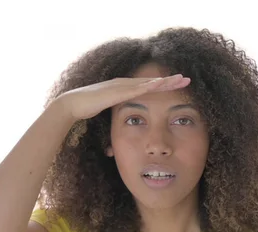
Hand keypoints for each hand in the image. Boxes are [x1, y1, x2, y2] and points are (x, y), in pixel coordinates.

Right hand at [53, 74, 190, 120]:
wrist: (72, 105)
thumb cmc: (86, 110)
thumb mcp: (106, 114)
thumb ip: (115, 116)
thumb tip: (121, 127)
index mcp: (123, 89)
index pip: (148, 86)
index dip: (163, 86)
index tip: (178, 86)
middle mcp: (124, 84)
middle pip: (152, 81)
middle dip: (169, 80)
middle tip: (186, 79)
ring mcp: (121, 86)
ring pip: (148, 82)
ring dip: (165, 81)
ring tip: (180, 80)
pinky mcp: (117, 91)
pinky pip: (137, 88)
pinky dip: (150, 86)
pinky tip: (161, 84)